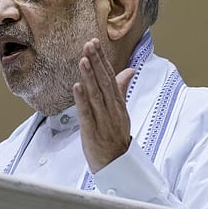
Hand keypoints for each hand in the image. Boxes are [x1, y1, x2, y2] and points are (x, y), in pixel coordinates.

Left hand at [73, 38, 136, 172]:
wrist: (117, 165)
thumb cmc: (116, 137)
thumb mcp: (121, 110)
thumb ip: (122, 89)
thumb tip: (129, 70)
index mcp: (118, 103)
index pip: (110, 76)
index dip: (102, 59)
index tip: (95, 43)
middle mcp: (112, 109)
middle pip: (104, 82)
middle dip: (97, 62)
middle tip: (89, 44)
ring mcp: (103, 120)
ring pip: (96, 95)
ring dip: (90, 76)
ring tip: (83, 59)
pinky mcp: (92, 132)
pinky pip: (87, 114)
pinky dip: (82, 100)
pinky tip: (77, 87)